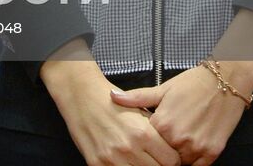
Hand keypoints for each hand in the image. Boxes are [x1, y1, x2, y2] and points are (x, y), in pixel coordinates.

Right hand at [41, 42, 180, 165]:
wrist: (80, 94)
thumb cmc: (110, 101)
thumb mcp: (139, 111)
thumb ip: (156, 134)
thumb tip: (172, 153)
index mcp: (143, 133)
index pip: (172, 161)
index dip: (170, 159)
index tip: (166, 156)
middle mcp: (129, 148)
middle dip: (157, 164)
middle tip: (150, 157)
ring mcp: (112, 159)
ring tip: (137, 158)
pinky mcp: (97, 164)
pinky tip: (122, 160)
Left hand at [111, 66, 248, 164]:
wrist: (224, 82)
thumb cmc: (193, 84)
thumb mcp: (162, 89)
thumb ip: (137, 98)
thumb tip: (113, 96)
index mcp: (163, 123)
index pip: (146, 143)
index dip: (145, 141)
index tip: (144, 140)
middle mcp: (179, 138)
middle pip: (162, 156)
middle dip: (159, 151)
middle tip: (159, 144)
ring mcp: (197, 147)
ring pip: (179, 163)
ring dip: (175, 157)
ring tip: (174, 144)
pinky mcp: (212, 152)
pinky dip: (192, 162)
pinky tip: (188, 151)